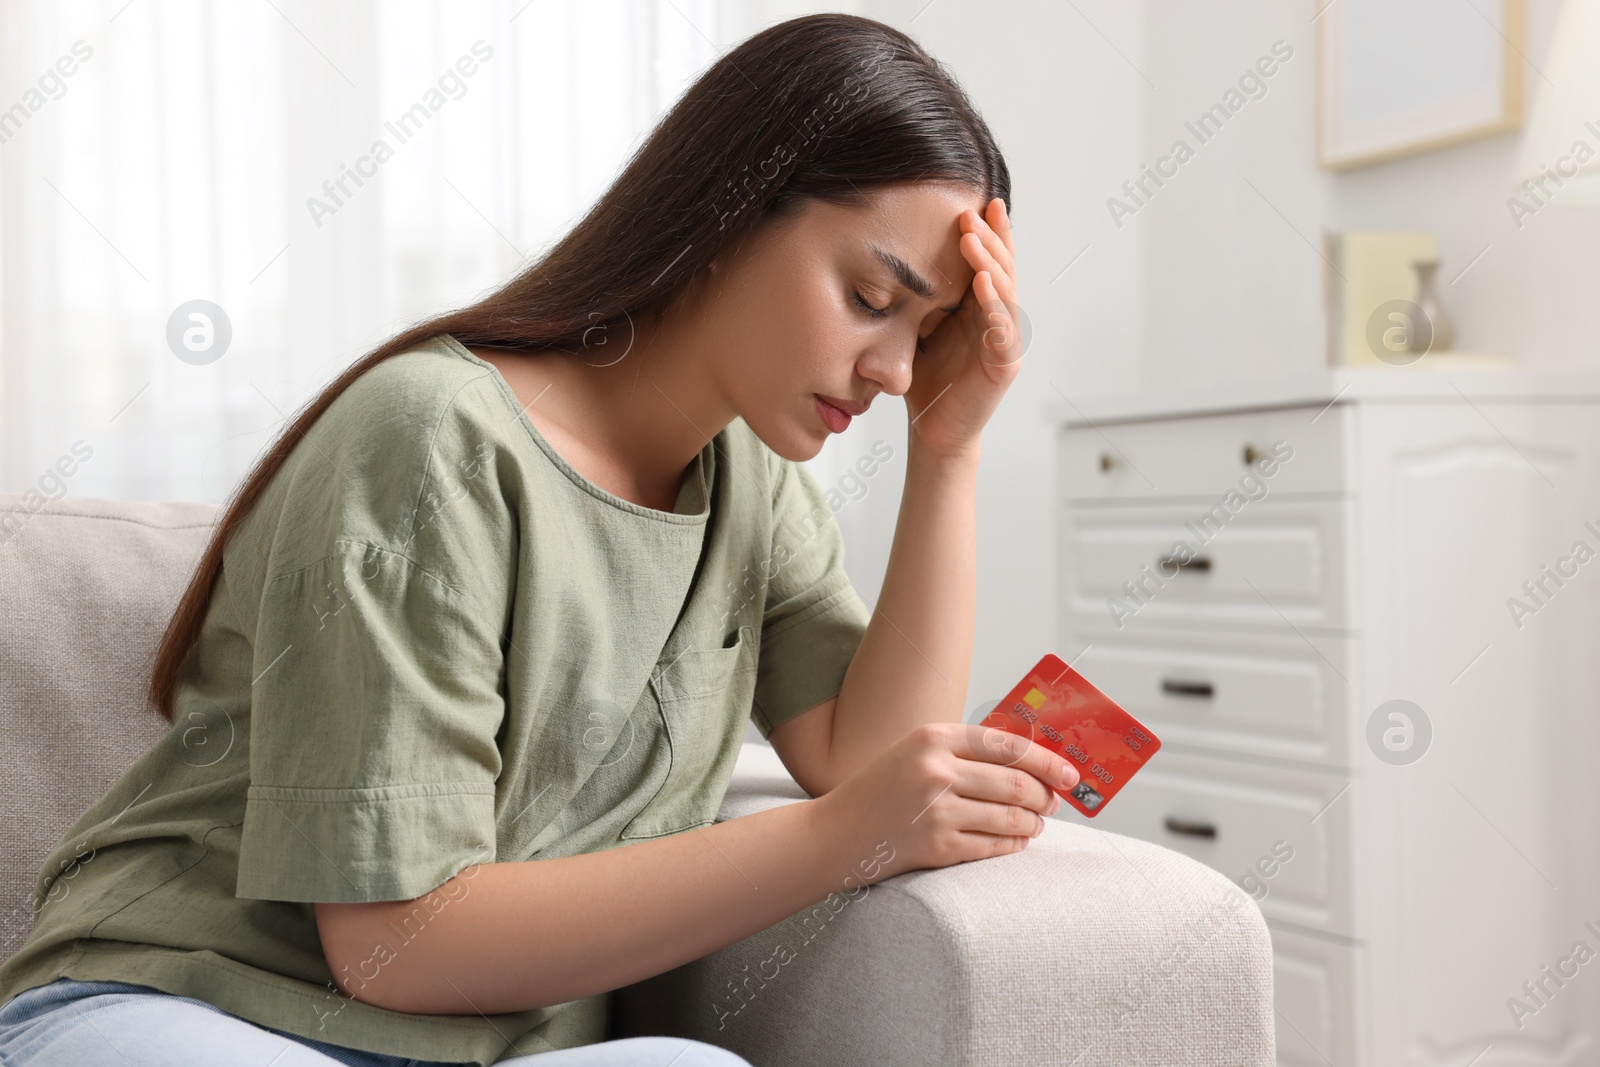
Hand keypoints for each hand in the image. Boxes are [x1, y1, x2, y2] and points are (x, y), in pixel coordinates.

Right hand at [808, 721, 1079, 885]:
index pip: (1007, 744)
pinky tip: (1017, 841)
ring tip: (1036, 823)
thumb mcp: (913, 755)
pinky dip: (1013, 845)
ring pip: (1010, 816)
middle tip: (1054, 803)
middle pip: (1015, 781)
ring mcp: (936, 810)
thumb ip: (961, 753)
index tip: (1069, 773)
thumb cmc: (876, 793)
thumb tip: (1027, 762)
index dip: (1046, 760)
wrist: (832, 835)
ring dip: (1032, 822)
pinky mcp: (936, 847)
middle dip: (1044, 795)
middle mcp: (935, 770)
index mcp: (932, 737)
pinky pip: (993, 846)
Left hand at [903, 198, 1021, 460]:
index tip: (976, 200)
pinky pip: (1002, 329)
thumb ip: (918, 296)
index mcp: (978, 306)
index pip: (988, 261)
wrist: (932, 430)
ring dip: (989, 262)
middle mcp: (997, 318)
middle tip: (971, 210)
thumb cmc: (925, 378)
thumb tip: (890, 254)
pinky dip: (994, 304)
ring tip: (973, 238)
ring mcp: (1004, 341)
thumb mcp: (916, 326)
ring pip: (1003, 292)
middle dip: (989, 238)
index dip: (988, 232)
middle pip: (1000, 268)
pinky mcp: (1004, 365)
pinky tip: (981, 282)